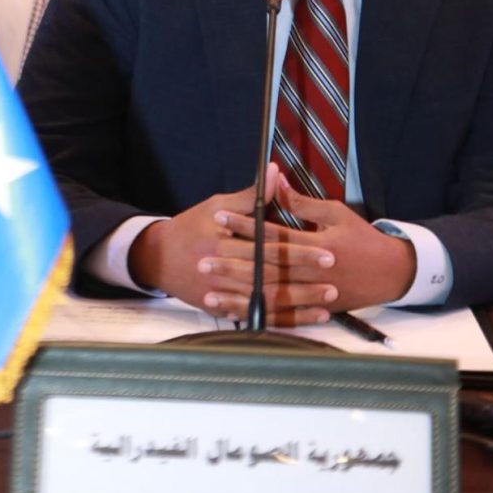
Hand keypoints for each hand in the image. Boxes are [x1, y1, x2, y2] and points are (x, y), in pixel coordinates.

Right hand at [128, 163, 337, 323]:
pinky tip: (303, 319)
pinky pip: (256, 317)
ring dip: (297, 305)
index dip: (298, 251)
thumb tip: (275, 172)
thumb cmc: (191, 227)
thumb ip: (250, 196)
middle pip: (270, 278)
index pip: (269, 248)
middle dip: (304, 281)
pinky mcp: (222, 310)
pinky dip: (281, 320)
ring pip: (265, 302)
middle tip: (334, 280)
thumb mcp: (216, 206)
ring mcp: (222, 294)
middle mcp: (223, 271)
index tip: (326, 252)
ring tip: (327, 303)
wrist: (158, 258)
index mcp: (224, 243)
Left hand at [214, 175, 416, 322]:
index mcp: (315, 246)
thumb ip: (303, 203)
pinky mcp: (313, 309)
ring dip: (238, 292)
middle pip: (265, 268)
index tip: (219, 217)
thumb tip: (276, 181)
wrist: (390, 273)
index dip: (244, 226)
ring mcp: (312, 294)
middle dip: (232, 263)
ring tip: (209, 288)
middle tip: (204, 258)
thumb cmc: (362, 239)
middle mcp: (311, 273)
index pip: (272, 235)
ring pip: (269, 295)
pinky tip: (233, 311)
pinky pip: (279, 314)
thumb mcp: (336, 214)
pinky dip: (256, 312)